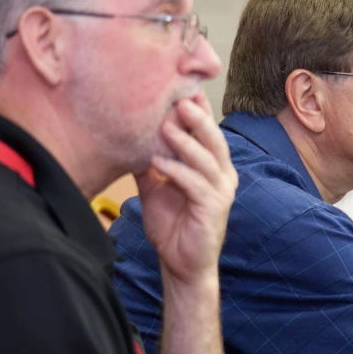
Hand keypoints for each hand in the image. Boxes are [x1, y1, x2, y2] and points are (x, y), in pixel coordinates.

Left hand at [134, 92, 237, 286]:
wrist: (181, 264)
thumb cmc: (172, 225)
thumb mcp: (156, 186)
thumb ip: (150, 162)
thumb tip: (129, 136)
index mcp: (213, 167)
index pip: (207, 133)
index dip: (197, 112)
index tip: (180, 89)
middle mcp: (223, 175)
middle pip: (214, 139)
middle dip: (197, 118)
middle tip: (178, 100)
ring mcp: (221, 192)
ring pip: (207, 159)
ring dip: (186, 142)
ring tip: (165, 127)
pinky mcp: (214, 209)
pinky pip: (196, 184)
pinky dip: (177, 171)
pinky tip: (158, 162)